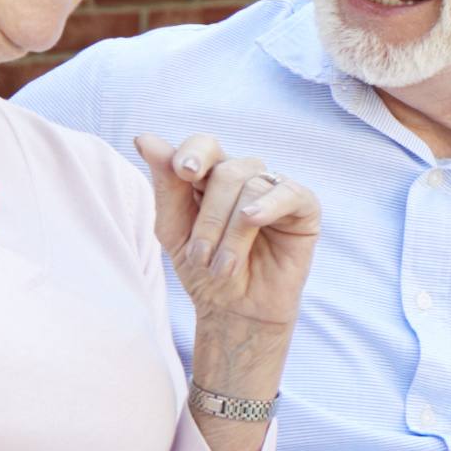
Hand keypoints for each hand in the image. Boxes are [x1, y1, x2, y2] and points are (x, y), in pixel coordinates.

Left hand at [140, 131, 316, 335]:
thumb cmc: (203, 269)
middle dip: (208, 218)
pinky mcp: (304, 208)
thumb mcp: (174, 228)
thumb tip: (146, 139)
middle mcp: (245, 176)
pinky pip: (290, 193)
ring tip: (222, 268)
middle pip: (226, 171)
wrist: (235, 311)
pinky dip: (269, 205)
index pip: (204, 145)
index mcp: (211, 175)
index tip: (182, 172)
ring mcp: (275, 190)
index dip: (194, 153)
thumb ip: (164, 184)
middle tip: (199, 257)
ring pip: (252, 187)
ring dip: (231, 232)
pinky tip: (253, 220)